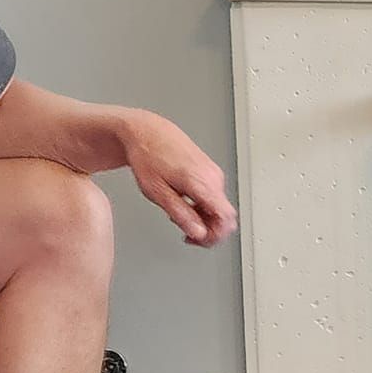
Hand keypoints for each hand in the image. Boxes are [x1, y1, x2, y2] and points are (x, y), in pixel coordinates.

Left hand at [124, 115, 237, 247]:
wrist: (145, 131)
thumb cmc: (147, 156)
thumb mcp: (158, 192)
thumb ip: (181, 215)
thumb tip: (198, 233)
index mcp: (202, 182)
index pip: (225, 218)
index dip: (215, 236)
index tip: (200, 240)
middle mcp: (213, 177)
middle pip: (225, 216)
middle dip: (209, 230)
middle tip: (190, 234)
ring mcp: (213, 172)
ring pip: (220, 207)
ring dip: (204, 218)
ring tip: (181, 217)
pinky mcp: (209, 170)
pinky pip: (214, 196)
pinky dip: (203, 207)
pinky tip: (186, 205)